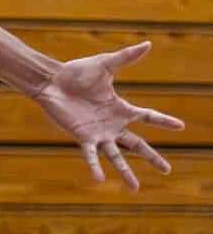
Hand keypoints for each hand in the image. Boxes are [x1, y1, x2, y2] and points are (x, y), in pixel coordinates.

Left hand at [34, 42, 182, 189]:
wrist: (52, 81)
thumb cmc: (77, 72)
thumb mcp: (105, 64)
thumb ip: (126, 57)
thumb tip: (149, 43)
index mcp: (121, 108)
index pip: (148, 117)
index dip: (164, 121)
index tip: (181, 127)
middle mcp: (112, 124)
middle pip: (137, 145)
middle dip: (152, 158)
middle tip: (167, 171)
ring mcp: (98, 133)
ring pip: (117, 157)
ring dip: (126, 173)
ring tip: (136, 189)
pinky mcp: (82, 137)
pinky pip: (90, 155)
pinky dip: (95, 167)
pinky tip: (100, 180)